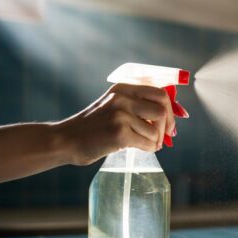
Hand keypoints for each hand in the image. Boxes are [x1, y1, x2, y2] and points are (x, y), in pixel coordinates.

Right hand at [55, 83, 178, 164]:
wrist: (66, 140)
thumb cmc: (93, 127)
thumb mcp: (113, 106)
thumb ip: (136, 105)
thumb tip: (170, 116)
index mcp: (122, 88)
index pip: (160, 93)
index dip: (171, 109)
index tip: (171, 123)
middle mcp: (122, 98)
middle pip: (162, 110)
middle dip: (167, 126)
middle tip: (165, 137)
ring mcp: (120, 115)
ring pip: (156, 130)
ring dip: (156, 141)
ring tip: (147, 144)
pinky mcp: (119, 133)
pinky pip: (147, 143)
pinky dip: (149, 148)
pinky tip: (142, 149)